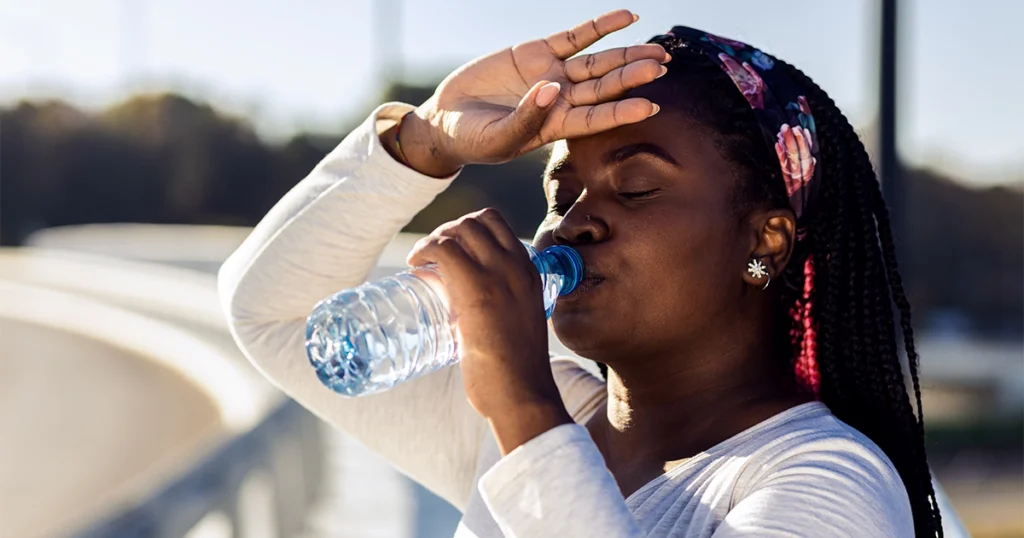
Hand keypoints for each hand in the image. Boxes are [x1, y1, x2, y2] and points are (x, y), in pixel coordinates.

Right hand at [391, 9, 669, 175]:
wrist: (448, 120)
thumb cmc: (474, 140)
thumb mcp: (498, 137)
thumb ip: (526, 118)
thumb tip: (551, 89)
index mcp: (557, 126)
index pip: (597, 118)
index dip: (623, 111)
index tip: (652, 106)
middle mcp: (563, 100)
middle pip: (605, 86)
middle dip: (633, 76)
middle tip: (662, 66)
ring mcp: (553, 73)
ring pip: (598, 62)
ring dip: (626, 53)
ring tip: (657, 49)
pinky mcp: (539, 51)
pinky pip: (576, 36)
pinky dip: (601, 26)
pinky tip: (627, 17)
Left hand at [407, 209, 571, 450]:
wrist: (523, 396)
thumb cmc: (515, 374)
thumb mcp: (517, 326)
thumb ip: (499, 311)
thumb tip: (460, 312)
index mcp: (530, 273)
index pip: (497, 225)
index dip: (467, 229)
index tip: (450, 249)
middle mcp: (517, 267)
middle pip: (476, 221)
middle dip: (447, 231)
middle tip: (431, 256)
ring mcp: (498, 276)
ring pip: (460, 230)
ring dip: (434, 238)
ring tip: (421, 260)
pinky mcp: (476, 291)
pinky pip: (445, 249)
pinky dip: (424, 249)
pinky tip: (414, 264)